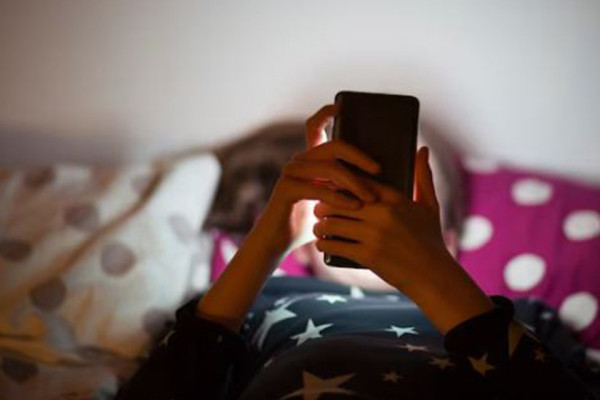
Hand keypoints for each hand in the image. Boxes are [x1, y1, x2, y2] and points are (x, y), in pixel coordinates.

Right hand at [260, 104, 381, 254]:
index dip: (326, 114)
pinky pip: (319, 188)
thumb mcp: (332, 203)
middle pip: (334, 146)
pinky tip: (354, 206)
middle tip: (378, 170)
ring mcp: (291, 173)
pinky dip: (340, 197)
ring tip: (371, 198)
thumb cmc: (309, 223)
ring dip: (355, 182)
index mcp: (310, 160)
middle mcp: (299, 162)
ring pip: (331, 167)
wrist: (278, 242)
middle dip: (360, 156)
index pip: (314, 127)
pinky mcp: (286, 188)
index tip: (342, 106)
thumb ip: (346, 189)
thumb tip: (379, 181)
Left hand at [312, 147, 493, 332]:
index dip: (340, 184)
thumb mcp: (430, 206)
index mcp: (395, 198)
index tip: (331, 187)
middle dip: (325, 204)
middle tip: (319, 208)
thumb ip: (423, 176)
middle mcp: (383, 213)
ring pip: (333, 222)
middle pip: (339, 200)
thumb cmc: (431, 241)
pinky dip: (324, 243)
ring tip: (318, 226)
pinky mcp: (367, 254)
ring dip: (321, 225)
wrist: (434, 277)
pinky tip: (321, 243)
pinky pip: (335, 244)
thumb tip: (422, 149)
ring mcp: (374, 234)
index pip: (358, 181)